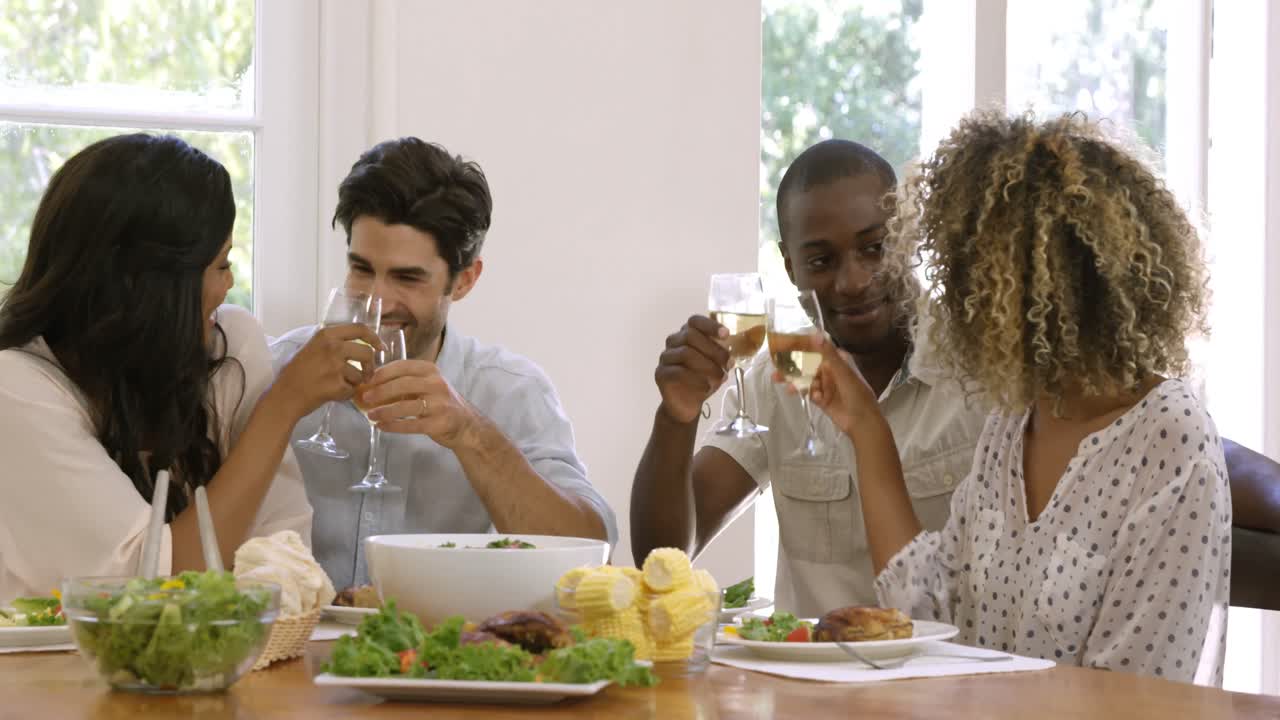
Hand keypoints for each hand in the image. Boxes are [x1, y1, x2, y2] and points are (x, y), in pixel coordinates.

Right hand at [274, 323, 378, 418]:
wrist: (285, 395)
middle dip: (370, 366)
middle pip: (367, 352)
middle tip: (365, 375)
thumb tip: (361, 343)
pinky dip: (345, 395)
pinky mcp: (337, 384)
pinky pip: (352, 390)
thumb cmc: (297, 373)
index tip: (380, 347)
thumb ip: (334, 343)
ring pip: (359, 374)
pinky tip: (330, 394)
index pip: (360, 329)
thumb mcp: (313, 347)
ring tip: (336, 385)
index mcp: (326, 334)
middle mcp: (332, 346)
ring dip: (353, 383)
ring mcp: (335, 366)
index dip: (374, 338)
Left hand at [362, 360, 480, 449]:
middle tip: (365, 398)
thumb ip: (405, 382)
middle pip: (403, 384)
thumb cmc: (440, 403)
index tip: (367, 380)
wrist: (466, 425)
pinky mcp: (439, 423)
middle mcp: (437, 384)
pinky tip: (381, 426)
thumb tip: (371, 385)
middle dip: (381, 391)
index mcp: (431, 370)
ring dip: (385, 411)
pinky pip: (411, 425)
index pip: (403, 366)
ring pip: (406, 406)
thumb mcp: (427, 385)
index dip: (382, 373)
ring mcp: (440, 404)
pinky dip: (394, 426)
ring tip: (370, 415)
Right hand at [653, 315, 732, 423]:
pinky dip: (696, 379)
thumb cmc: (702, 380)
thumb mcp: (717, 366)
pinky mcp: (660, 373)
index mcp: (687, 334)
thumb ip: (722, 356)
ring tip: (720, 377)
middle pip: (690, 335)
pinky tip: (706, 386)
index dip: (710, 325)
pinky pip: (678, 372)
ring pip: (685, 353)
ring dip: (707, 365)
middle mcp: (674, 341)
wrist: (686, 404)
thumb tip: (730, 356)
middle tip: (728, 363)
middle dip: (713, 349)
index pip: (695, 321)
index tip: (726, 334)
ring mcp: (665, 357)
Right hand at [771, 334, 877, 435]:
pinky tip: (814, 397)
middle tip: (774, 365)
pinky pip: (808, 391)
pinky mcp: (820, 398)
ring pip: (804, 378)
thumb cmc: (856, 393)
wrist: (862, 422)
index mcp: (837, 360)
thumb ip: (828, 354)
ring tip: (777, 380)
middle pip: (807, 364)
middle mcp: (829, 370)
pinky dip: (806, 392)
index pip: (816, 349)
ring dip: (793, 379)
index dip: (800, 346)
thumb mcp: (842, 372)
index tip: (783, 344)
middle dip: (791, 365)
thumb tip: (815, 334)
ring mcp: (824, 385)